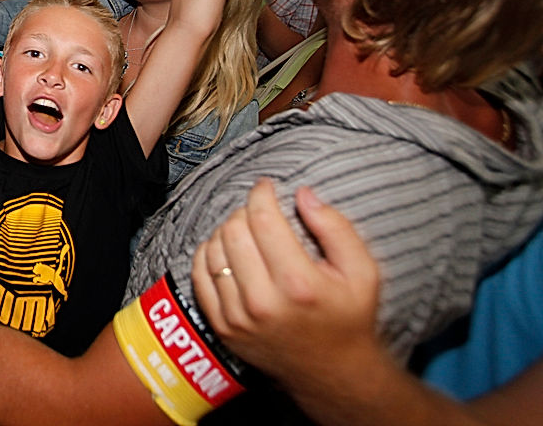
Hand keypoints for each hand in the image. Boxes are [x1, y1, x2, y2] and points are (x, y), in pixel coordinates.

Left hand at [190, 178, 381, 387]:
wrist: (332, 373)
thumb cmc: (349, 317)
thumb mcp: (362, 272)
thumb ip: (335, 227)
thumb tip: (302, 194)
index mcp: (299, 285)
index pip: (263, 219)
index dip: (262, 193)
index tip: (267, 187)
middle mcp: (263, 302)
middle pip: (234, 229)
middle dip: (246, 210)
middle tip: (261, 212)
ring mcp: (237, 317)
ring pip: (213, 248)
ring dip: (227, 230)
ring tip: (248, 232)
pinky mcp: (221, 326)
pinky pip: (199, 273)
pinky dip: (209, 253)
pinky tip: (229, 251)